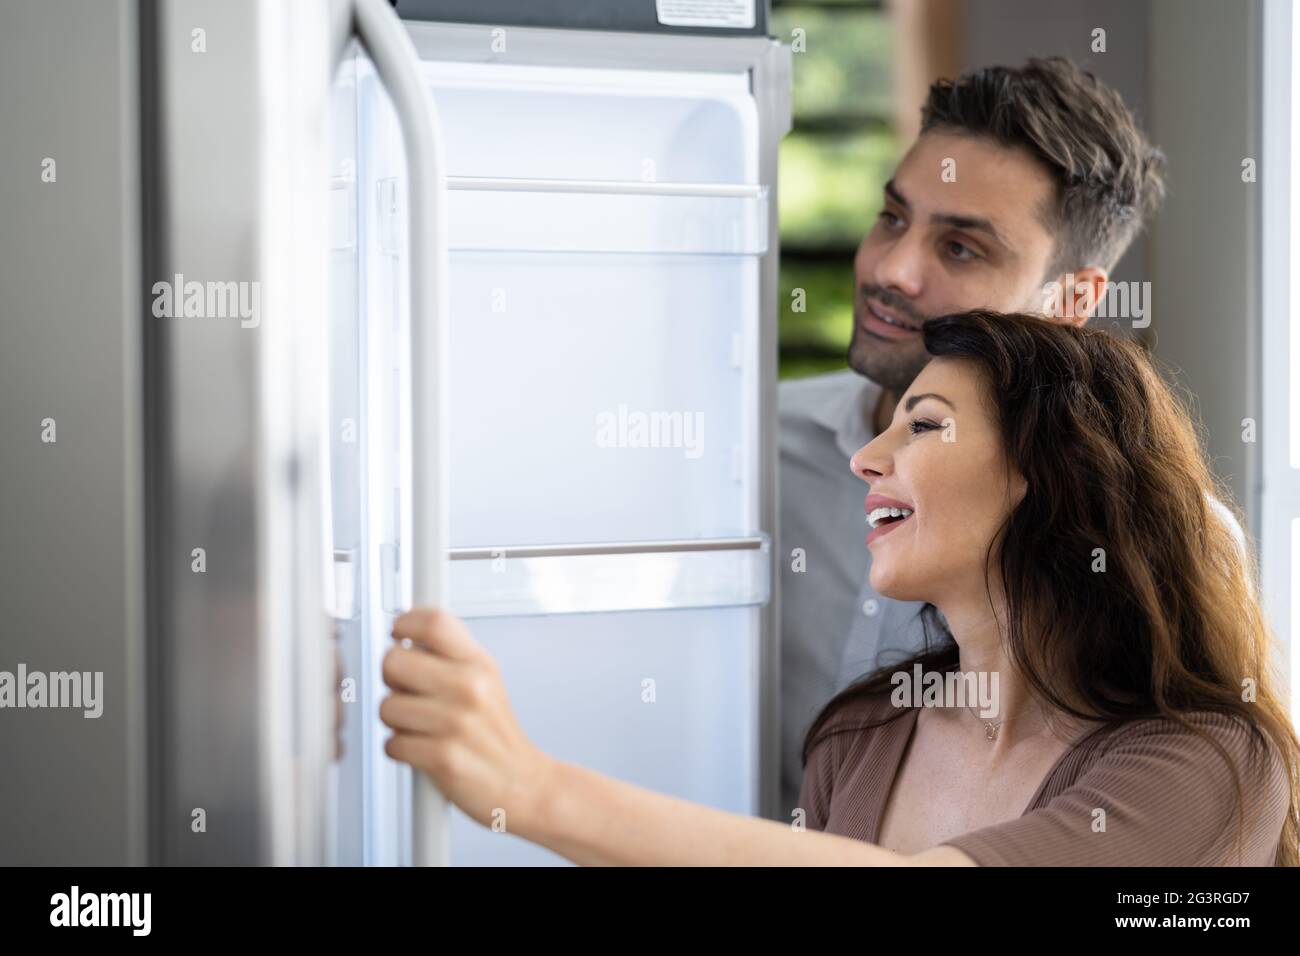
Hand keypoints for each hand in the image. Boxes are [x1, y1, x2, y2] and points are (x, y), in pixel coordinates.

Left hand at [379, 608, 556, 834]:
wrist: (523, 783)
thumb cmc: (495, 732)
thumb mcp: (486, 679)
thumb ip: (450, 653)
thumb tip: (404, 633)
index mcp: (479, 663)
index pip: (433, 622)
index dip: (405, 622)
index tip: (399, 634)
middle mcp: (470, 687)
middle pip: (393, 660)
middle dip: (392, 680)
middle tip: (409, 692)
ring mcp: (456, 723)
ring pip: (387, 706)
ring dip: (396, 722)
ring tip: (421, 727)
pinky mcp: (442, 758)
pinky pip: (391, 744)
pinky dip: (401, 750)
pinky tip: (423, 750)